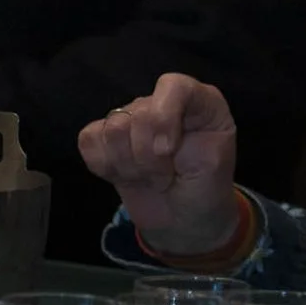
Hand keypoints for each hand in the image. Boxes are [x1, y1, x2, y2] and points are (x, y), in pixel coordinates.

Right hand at [77, 74, 241, 257]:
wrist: (183, 218)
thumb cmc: (205, 187)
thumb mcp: (216, 165)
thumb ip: (194, 146)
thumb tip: (155, 145)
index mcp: (198, 101)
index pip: (173, 86)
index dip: (163, 118)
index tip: (167, 152)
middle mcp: (162, 102)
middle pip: (137, 115)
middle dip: (149, 159)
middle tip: (166, 177)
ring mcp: (131, 118)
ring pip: (112, 130)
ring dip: (129, 166)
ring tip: (149, 177)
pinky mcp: (105, 138)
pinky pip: (89, 140)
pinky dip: (104, 166)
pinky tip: (125, 175)